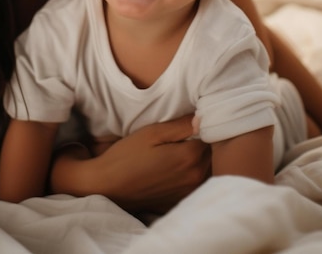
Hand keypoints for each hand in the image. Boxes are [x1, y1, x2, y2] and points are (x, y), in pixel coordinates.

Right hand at [49, 115, 210, 213]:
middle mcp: (195, 178)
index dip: (206, 127)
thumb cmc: (127, 155)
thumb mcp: (152, 133)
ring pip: (208, 172)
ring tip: (186, 150)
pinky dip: (194, 177)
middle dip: (209, 144)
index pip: (213, 138)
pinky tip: (178, 169)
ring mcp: (189, 194)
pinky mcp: (181, 203)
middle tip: (193, 134)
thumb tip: (204, 118)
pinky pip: (197, 187)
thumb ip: (180, 125)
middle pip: (214, 156)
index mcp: (189, 157)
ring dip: (204, 161)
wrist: (108, 185)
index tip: (198, 121)